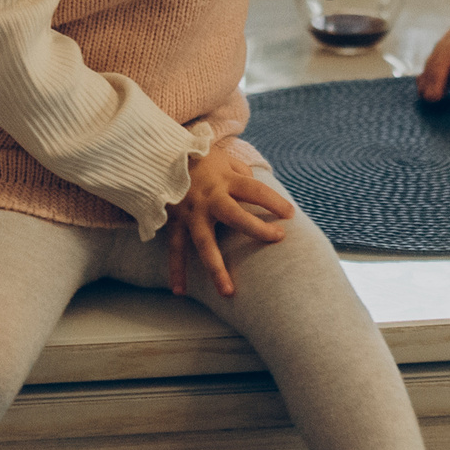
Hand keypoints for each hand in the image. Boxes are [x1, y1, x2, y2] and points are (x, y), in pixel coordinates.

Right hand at [166, 135, 292, 298]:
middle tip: (277, 238)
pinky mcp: (174, 222)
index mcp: (224, 180)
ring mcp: (190, 213)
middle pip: (235, 215)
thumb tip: (257, 196)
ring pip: (204, 242)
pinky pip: (176, 249)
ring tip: (228, 292)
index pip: (255, 190)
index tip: (290, 214)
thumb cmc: (199, 160)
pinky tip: (180, 291)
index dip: (274, 201)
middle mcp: (209, 198)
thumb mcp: (224, 160)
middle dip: (256, 229)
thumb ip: (243, 175)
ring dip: (216, 268)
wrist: (159, 156)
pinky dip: (176, 270)